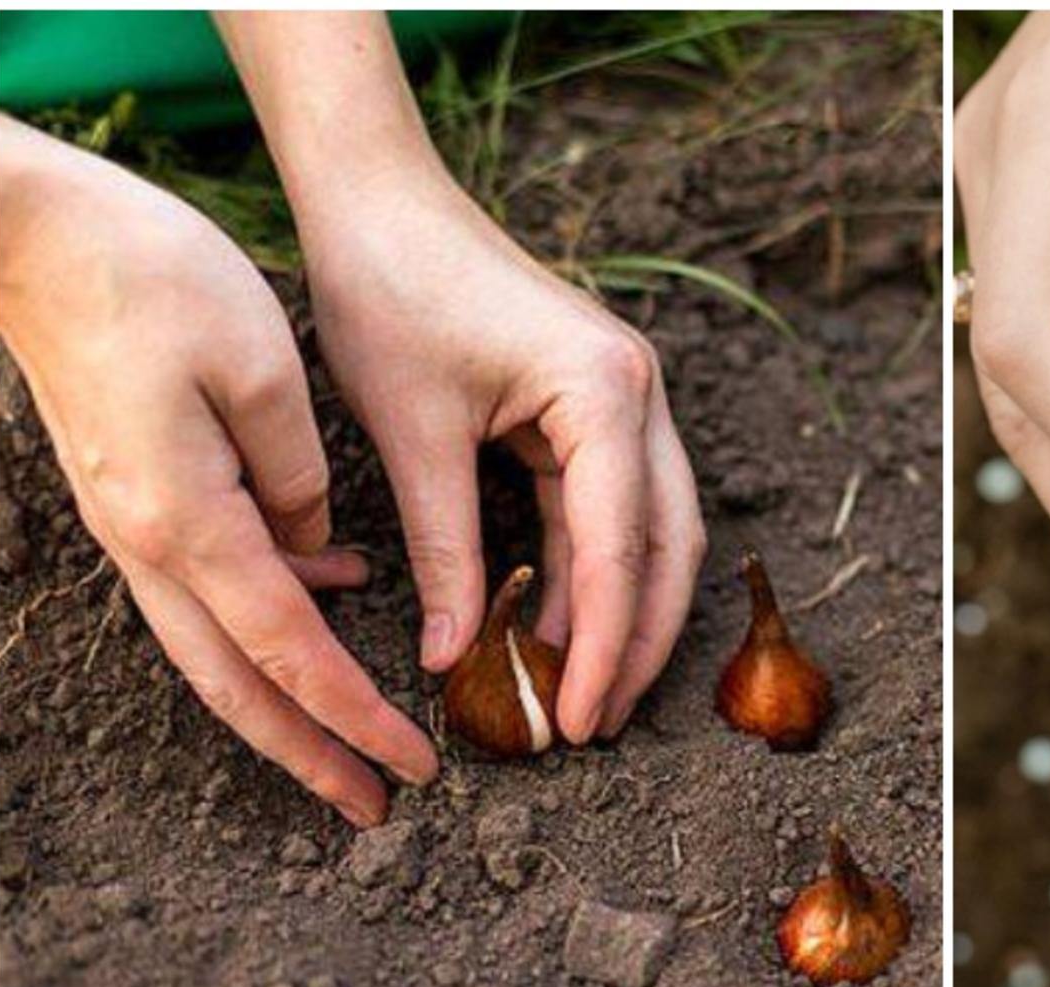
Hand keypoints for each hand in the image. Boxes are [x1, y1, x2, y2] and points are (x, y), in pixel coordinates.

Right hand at [0, 117, 436, 825]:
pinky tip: (333, 589)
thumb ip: (299, 476)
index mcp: (190, 520)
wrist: (34, 229)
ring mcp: (132, 521)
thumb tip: (319, 551)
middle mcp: (151, 541)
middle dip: (309, 752)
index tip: (414, 767)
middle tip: (375, 805)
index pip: (290, 651)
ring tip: (353, 738)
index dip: (354, 718)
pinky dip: (267, 612)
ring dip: (285, 700)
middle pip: (237, 682)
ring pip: (214, 646)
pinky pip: (206, 582)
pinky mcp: (134, 492)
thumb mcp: (260, 368)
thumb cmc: (151, 276)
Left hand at [216, 12, 705, 744]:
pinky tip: (558, 625)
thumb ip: (446, 551)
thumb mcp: (413, 435)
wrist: (380, 200)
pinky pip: (609, 506)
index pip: (620, 547)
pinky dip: (589, 570)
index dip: (606, 644)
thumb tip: (455, 658)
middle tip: (597, 723)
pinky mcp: (595, 405)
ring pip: (652, 531)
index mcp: (605, 393)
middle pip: (668, 545)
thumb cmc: (391, 293)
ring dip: (622, 611)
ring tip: (583, 691)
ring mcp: (625, 398)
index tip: (581, 718)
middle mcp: (639, 394)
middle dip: (641, 640)